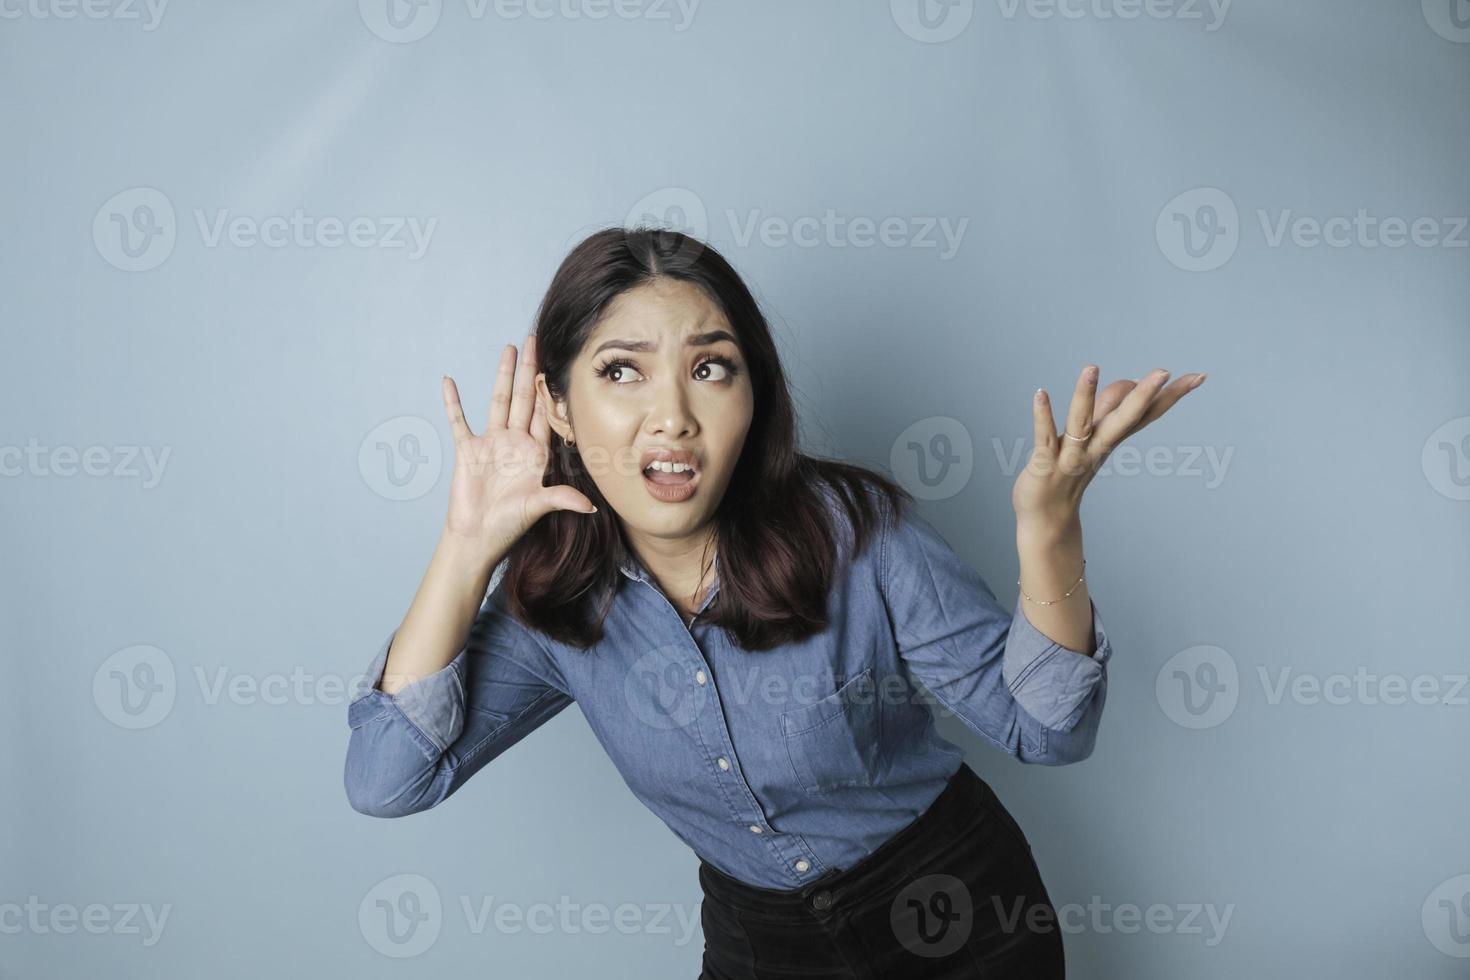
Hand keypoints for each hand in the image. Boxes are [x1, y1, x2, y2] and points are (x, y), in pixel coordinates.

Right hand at [441, 335, 597, 559]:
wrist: (477, 537)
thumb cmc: (509, 525)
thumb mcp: (538, 507)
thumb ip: (561, 499)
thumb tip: (590, 507)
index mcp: (535, 453)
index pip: (545, 413)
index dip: (551, 389)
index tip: (558, 363)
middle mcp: (515, 442)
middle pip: (524, 398)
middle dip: (530, 369)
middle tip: (535, 340)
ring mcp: (491, 443)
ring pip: (498, 401)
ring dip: (502, 375)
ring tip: (508, 349)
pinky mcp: (467, 449)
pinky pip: (459, 420)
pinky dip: (453, 402)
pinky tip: (449, 381)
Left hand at [1012, 365, 1206, 527]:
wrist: (1048, 521)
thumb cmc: (1070, 472)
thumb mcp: (1094, 438)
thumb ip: (1109, 410)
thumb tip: (1132, 383)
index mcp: (1111, 439)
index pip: (1146, 414)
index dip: (1171, 396)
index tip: (1199, 376)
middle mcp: (1097, 448)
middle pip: (1125, 418)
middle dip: (1143, 394)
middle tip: (1164, 371)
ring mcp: (1072, 457)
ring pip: (1082, 423)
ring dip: (1085, 394)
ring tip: (1092, 367)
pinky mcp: (1046, 465)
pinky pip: (1045, 438)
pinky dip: (1043, 416)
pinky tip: (1041, 393)